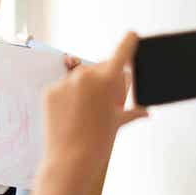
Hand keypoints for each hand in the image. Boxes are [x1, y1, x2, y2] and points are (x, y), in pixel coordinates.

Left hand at [43, 32, 147, 170]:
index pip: (122, 50)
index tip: (132, 35)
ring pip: (80, 78)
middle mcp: (86, 75)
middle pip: (101, 68)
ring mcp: (65, 82)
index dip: (129, 42)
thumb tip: (146, 112)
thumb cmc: (98, 142)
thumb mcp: (117, 123)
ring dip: (86, 89)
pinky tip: (72, 114)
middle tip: (108, 103)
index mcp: (107, 80)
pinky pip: (63, 88)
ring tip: (88, 113)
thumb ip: (132, 111)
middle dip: (106, 80)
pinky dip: (68, 97)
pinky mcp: (50, 90)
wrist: (70, 160)